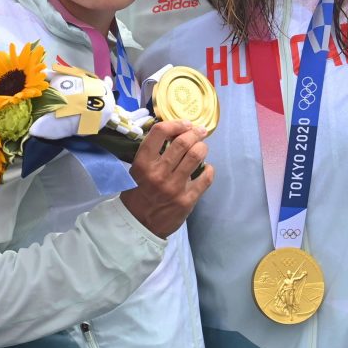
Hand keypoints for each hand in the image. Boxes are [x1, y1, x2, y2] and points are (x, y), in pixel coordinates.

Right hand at [119, 120, 215, 237]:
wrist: (139, 224)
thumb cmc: (139, 193)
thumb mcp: (138, 171)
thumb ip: (152, 154)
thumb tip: (176, 132)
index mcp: (142, 164)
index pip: (160, 133)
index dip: (176, 123)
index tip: (185, 124)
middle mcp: (158, 173)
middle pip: (183, 142)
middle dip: (195, 133)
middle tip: (200, 132)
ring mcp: (174, 187)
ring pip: (196, 156)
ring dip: (202, 148)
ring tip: (202, 148)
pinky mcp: (187, 199)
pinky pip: (206, 177)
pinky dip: (209, 169)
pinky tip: (206, 168)